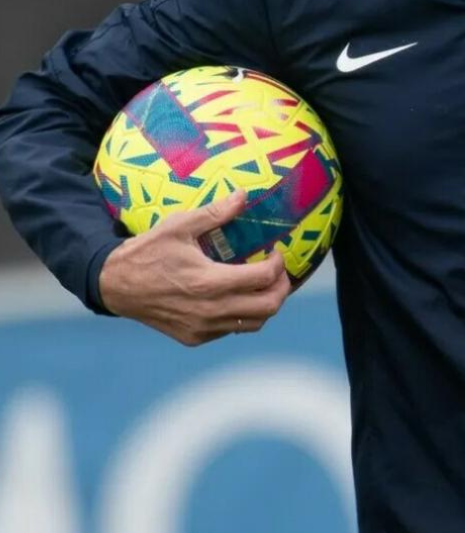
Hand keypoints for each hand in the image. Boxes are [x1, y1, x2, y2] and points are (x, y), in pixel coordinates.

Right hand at [98, 191, 291, 345]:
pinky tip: (236, 297)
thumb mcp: (179, 226)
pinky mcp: (193, 338)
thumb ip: (215, 213)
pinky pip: (231, 330)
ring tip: (262, 286)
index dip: (278, 264)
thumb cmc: (147, 252)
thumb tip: (243, 195)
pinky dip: (242, 316)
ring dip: (265, 304)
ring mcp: (202, 328)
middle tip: (279, 272)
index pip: (264, 278)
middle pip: (268, 307)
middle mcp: (209, 310)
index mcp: (209, 282)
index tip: (275, 252)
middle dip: (282, 288)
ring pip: (254, 324)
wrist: (113, 285)